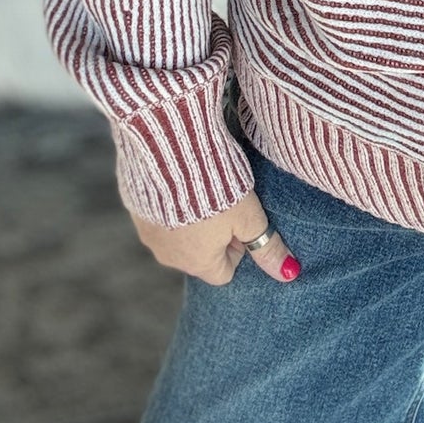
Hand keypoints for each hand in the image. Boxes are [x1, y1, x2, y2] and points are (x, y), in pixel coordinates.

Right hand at [131, 191, 300, 287]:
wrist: (171, 148)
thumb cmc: (216, 185)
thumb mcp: (249, 216)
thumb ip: (267, 247)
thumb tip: (289, 274)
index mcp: (197, 263)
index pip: (224, 271)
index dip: (238, 245)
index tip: (240, 217)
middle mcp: (167, 256)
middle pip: (199, 254)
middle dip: (213, 232)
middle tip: (224, 199)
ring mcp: (146, 232)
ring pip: (176, 233)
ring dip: (190, 216)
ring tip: (202, 185)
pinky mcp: (135, 206)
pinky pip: (156, 213)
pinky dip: (170, 200)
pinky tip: (180, 177)